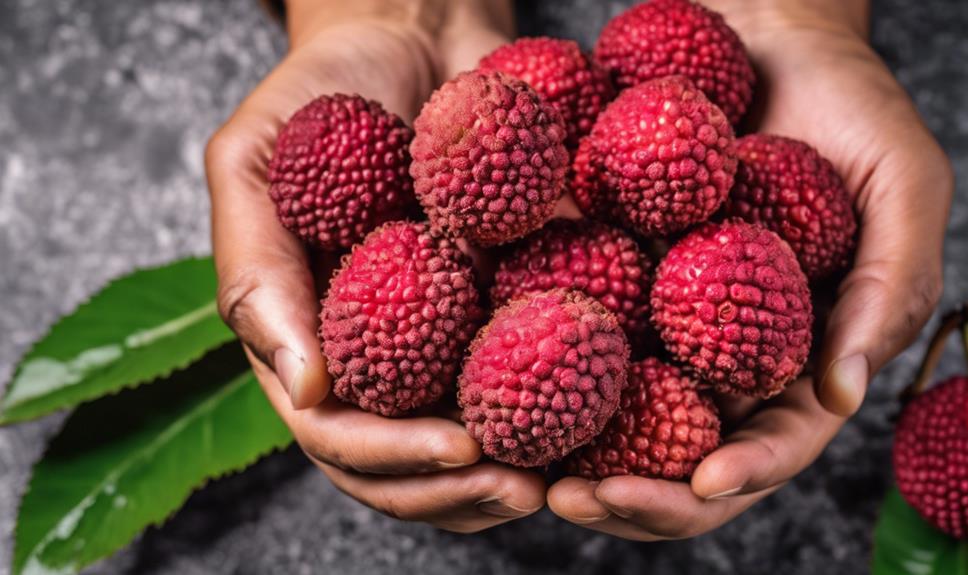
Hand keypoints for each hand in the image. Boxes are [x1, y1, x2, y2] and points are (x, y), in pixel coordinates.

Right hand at [205, 0, 543, 531]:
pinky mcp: (506, 309)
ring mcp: (446, 342)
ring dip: (519, 469)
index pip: (339, 435)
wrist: (415, 42)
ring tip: (573, 474)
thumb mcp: (254, 163)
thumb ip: (258, 269)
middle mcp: (381, 357)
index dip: (394, 457)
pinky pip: (538, 373)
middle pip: (409, 465)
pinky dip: (569, 405)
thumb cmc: (321, 96)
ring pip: (475, 442)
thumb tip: (309, 387)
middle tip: (528, 485)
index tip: (461, 450)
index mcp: (312, 340)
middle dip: (462, 490)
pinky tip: (608, 411)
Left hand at [548, 0, 952, 539]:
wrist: (766, 45)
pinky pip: (569, 330)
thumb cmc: (851, 110)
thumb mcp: (901, 188)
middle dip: (633, 492)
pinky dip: (535, 363)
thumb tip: (842, 395)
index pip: (771, 443)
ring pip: (613, 414)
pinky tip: (495, 379)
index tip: (697, 482)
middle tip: (574, 498)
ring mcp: (659, 324)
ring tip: (521, 467)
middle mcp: (720, 358)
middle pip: (677, 454)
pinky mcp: (607, 279)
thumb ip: (890, 289)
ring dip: (568, 454)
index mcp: (795, 357)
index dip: (738, 474)